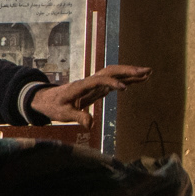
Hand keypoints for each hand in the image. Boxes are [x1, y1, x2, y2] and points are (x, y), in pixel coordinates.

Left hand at [30, 64, 150, 127]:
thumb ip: (77, 117)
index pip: (98, 80)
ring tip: (148, 73)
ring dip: (130, 72)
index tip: (124, 88)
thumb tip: (90, 125)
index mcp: (80, 87)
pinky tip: (140, 80)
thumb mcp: (63, 114)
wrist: (46, 99)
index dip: (111, 83)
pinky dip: (127, 79)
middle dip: (127, 71)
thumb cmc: (53, 106)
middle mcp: (89, 82)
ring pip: (113, 74)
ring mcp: (93, 84)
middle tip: (145, 72)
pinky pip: (114, 81)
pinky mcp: (97, 87)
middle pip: (110, 71)